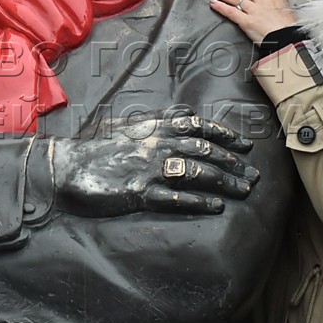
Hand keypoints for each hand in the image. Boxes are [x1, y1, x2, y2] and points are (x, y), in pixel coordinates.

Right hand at [52, 111, 255, 216]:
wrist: (68, 167)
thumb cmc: (97, 150)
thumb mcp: (130, 127)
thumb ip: (158, 123)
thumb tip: (184, 115)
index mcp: (156, 128)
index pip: (200, 127)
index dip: (226, 136)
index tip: (245, 145)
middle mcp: (158, 145)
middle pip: (206, 152)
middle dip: (234, 163)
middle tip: (254, 176)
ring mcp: (150, 169)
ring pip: (198, 173)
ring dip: (226, 182)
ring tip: (244, 191)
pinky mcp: (140, 192)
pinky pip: (177, 197)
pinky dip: (200, 201)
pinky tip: (216, 206)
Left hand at [209, 0, 297, 42]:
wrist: (289, 41)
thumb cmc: (289, 31)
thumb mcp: (287, 13)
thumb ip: (276, 8)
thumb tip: (272, 8)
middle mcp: (263, 1)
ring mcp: (255, 11)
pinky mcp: (247, 21)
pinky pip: (231, 11)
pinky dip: (220, 6)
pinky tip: (214, 4)